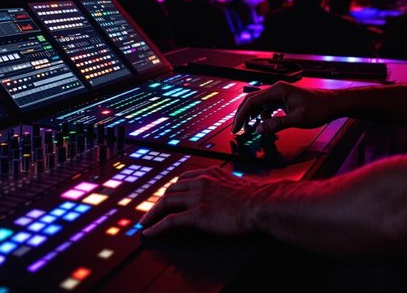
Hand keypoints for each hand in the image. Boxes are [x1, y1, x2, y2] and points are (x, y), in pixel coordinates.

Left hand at [140, 167, 279, 236]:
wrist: (262, 205)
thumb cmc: (258, 198)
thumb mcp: (239, 185)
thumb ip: (228, 187)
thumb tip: (229, 195)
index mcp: (210, 173)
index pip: (183, 179)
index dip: (172, 189)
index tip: (166, 196)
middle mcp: (201, 181)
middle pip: (171, 189)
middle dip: (159, 201)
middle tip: (151, 212)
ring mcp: (197, 197)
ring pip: (166, 203)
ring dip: (152, 214)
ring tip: (145, 223)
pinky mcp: (197, 214)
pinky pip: (170, 220)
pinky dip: (156, 227)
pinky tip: (149, 232)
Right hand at [231, 82, 337, 134]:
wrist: (333, 104)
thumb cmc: (319, 108)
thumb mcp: (297, 119)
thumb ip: (276, 124)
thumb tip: (258, 130)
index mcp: (278, 90)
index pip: (252, 102)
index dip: (241, 115)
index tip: (236, 128)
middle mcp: (276, 89)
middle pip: (252, 101)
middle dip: (242, 115)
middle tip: (237, 129)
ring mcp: (279, 94)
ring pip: (258, 104)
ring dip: (251, 115)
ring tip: (247, 128)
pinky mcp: (283, 99)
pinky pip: (267, 106)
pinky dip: (261, 115)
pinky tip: (262, 124)